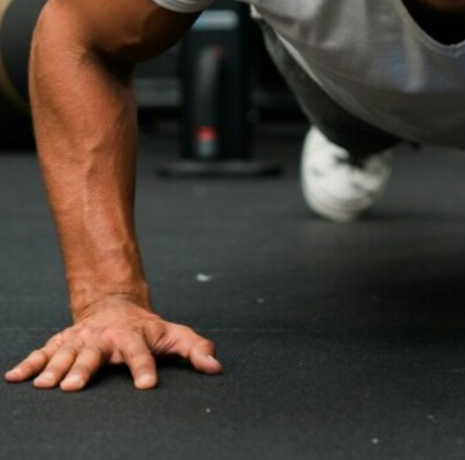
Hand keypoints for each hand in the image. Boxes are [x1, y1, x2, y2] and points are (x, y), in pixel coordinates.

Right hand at [4, 296, 221, 391]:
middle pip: (94, 354)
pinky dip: (28, 364)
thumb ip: (196, 350)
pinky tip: (13, 377)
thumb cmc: (148, 328)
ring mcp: (81, 339)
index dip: (145, 368)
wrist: (115, 304)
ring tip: (45, 386)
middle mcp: (105, 338)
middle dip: (83, 369)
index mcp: (134, 337)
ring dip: (53, 369)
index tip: (146, 385)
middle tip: (73, 386)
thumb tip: (216, 367)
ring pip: (65, 354)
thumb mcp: (175, 335)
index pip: (142, 354)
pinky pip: (42, 353)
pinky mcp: (62, 342)